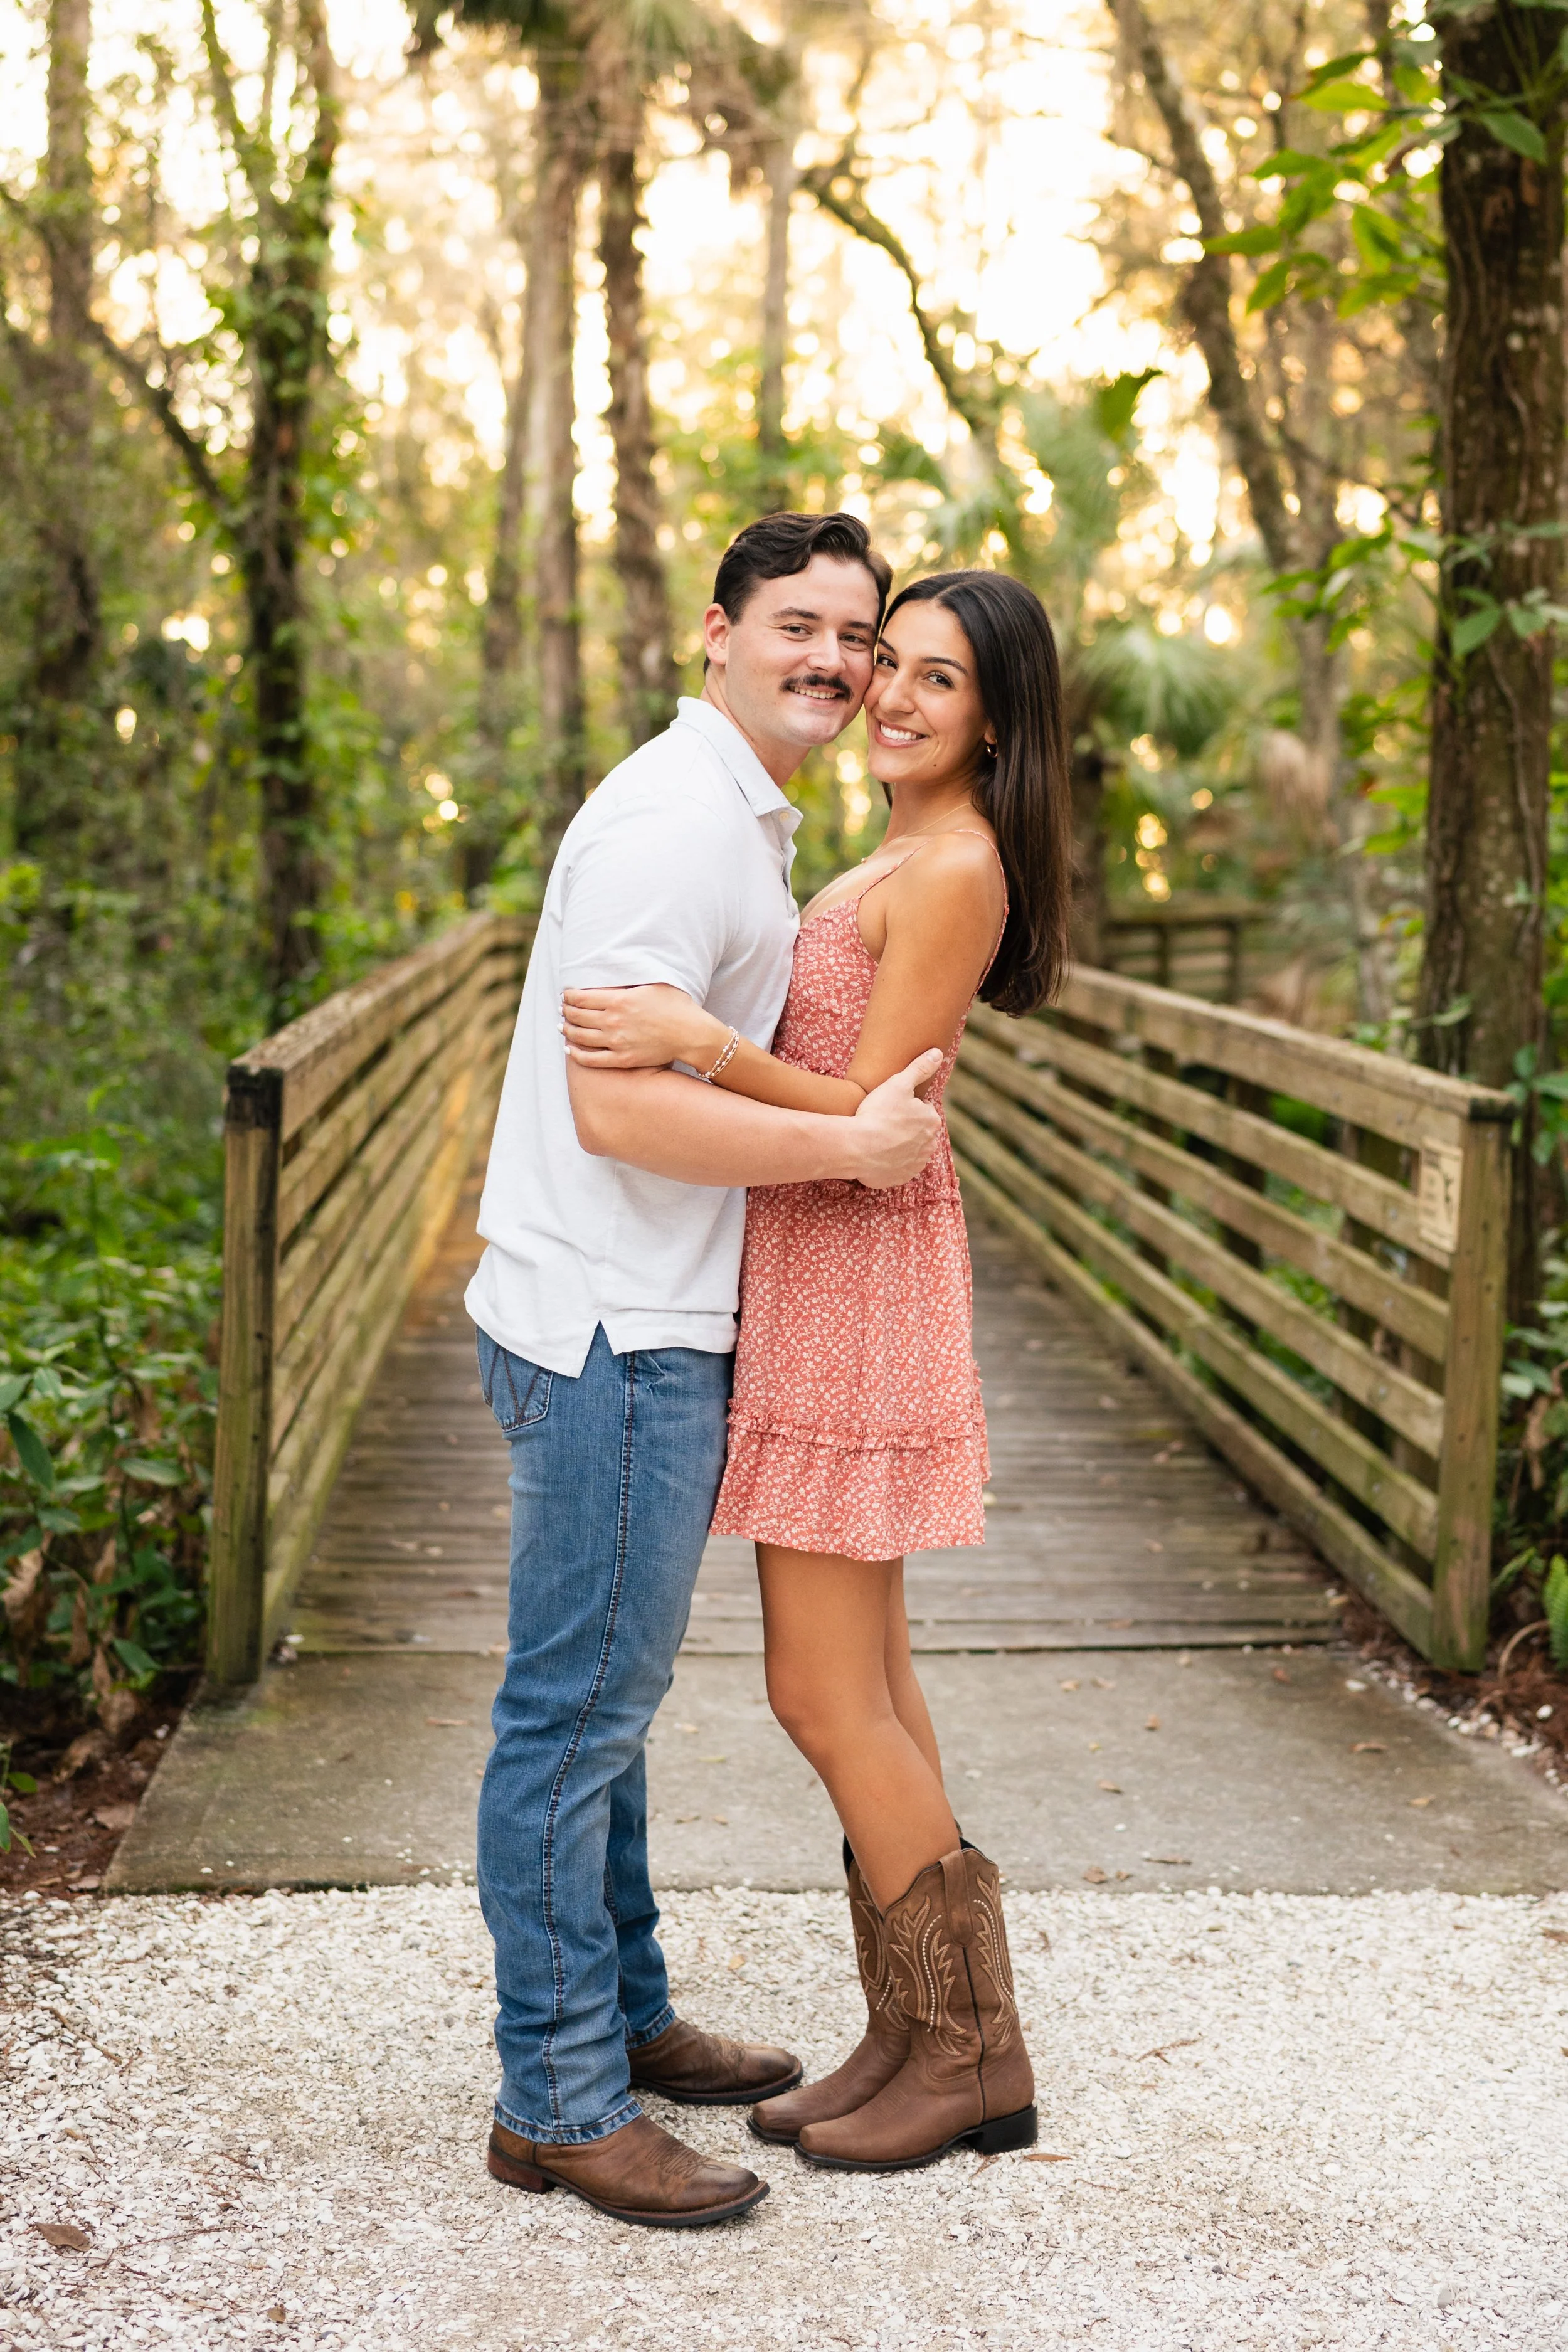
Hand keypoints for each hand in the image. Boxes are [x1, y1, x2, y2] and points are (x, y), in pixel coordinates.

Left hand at [561, 984, 723, 1071]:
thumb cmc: (676, 1005)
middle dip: (565, 1011)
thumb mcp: (652, 984)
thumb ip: (629, 981)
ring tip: (562, 1026)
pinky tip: (569, 1049)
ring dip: (567, 1030)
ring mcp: (616, 1042)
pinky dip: (576, 1054)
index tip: (566, 994)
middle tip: (562, 1009)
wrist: (692, 1034)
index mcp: (618, 999)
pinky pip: (591, 1059)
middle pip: (576, 1016)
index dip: (568, 996)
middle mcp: (613, 1021)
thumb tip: (613, 974)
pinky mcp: (622, 1060)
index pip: (581, 997)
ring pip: (579, 1036)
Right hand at [844, 1049, 943, 1186]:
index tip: (889, 1108)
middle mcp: (930, 1145)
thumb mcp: (898, 1083)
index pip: (921, 1111)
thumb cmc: (878, 1113)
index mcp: (932, 1121)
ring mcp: (915, 1164)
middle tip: (881, 1122)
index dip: (904, 1107)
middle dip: (903, 1128)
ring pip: (908, 1151)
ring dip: (897, 1146)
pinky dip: (888, 1163)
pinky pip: (896, 1168)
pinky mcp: (900, 1179)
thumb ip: (920, 1068)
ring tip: (877, 1138)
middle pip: (916, 1132)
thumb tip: (938, 1053)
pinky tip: (875, 1154)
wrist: (858, 1147)